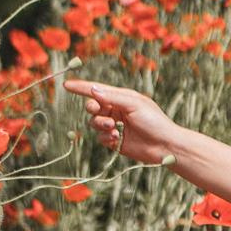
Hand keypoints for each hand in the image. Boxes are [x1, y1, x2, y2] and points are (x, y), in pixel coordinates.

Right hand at [66, 77, 188, 165]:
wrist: (164, 145)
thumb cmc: (154, 121)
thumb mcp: (134, 104)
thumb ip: (112, 97)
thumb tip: (93, 90)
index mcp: (122, 97)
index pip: (97, 90)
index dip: (81, 87)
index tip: (66, 85)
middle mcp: (116, 110)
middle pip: (92, 106)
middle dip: (92, 108)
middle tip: (97, 110)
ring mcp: (114, 126)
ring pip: (94, 123)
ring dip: (100, 125)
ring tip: (113, 128)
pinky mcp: (114, 140)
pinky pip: (100, 137)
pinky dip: (105, 137)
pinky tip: (117, 138)